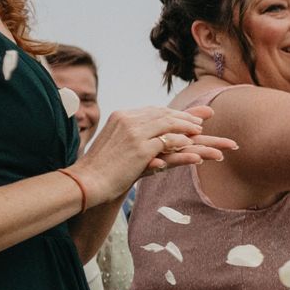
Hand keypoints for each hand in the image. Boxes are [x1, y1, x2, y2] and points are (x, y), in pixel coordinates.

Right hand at [83, 103, 231, 194]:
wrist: (88, 180)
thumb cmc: (101, 165)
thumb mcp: (116, 142)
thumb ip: (131, 132)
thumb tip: (146, 133)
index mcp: (121, 116)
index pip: (153, 110)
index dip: (173, 113)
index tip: (187, 118)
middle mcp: (128, 120)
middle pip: (164, 114)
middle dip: (184, 118)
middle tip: (200, 124)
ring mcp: (135, 133)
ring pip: (169, 125)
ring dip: (187, 128)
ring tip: (201, 132)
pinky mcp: (141, 149)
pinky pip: (169, 142)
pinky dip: (183, 144)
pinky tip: (194, 148)